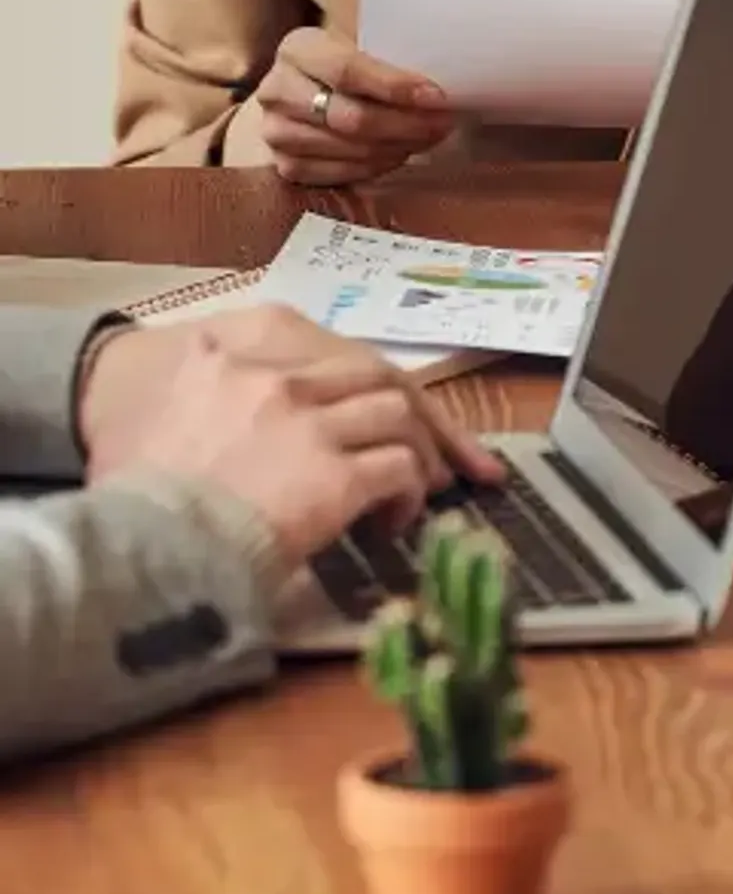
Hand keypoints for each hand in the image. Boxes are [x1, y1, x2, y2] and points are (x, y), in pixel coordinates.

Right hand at [81, 320, 502, 563]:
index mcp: (241, 349)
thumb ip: (216, 396)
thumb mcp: (158, 414)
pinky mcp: (331, 475)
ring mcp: (309, 424)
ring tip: (420, 491)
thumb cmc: (128, 488)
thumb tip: (248, 427)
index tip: (396, 410)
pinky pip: (399, 470)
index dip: (376, 385)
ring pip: (400, 415)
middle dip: (423, 417)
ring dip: (420, 454)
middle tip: (451, 458)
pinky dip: (407, 493)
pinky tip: (392, 523)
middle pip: (382, 378)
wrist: (122, 544)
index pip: (336, 354)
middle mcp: (282, 377)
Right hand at [221, 27, 453, 184]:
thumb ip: (391, 53)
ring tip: (428, 138)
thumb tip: (447, 74)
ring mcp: (275, 131)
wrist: (301, 93)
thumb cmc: (344, 62)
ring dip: (398, 147)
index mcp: (298, 48)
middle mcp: (276, 89)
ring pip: (349, 148)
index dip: (395, 86)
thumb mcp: (361, 42)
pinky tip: (399, 153)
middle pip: (351, 117)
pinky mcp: (284, 165)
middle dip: (406, 124)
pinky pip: (339, 173)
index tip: (437, 97)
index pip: (348, 70)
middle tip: (444, 123)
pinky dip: (377, 166)